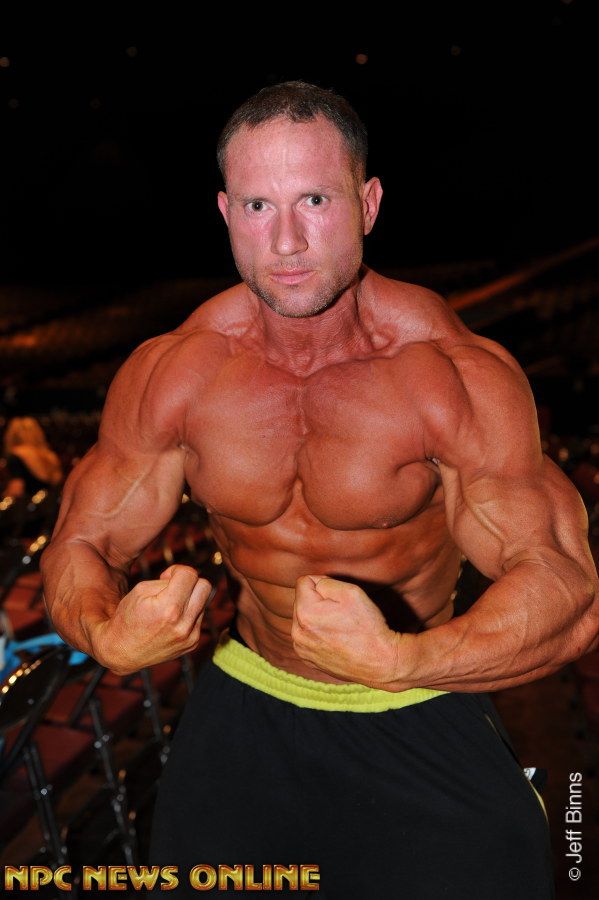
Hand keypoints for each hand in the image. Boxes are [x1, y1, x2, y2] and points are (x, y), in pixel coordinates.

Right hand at [91, 564, 211, 673]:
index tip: (166, 577)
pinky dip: (188, 613)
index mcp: (168, 608)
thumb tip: (187, 578)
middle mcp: (183, 624)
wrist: (122, 652)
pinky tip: (172, 619)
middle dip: (190, 582)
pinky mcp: (193, 643)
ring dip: (190, 598)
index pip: (190, 575)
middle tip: (173, 587)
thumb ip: (167, 580)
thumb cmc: (128, 617)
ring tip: (170, 605)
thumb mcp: (141, 590)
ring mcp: (190, 636)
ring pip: (204, 601)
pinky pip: (199, 617)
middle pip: (205, 586)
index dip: (177, 570)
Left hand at [292, 575, 411, 687]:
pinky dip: (318, 633)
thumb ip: (325, 582)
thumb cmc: (368, 626)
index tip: (339, 597)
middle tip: (342, 613)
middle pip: (302, 600)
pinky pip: (307, 635)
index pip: (303, 582)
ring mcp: (301, 648)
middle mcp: (297, 633)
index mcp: (305, 613)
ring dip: (318, 617)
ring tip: (340, 627)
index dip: (324, 582)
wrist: (379, 662)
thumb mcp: (350, 591)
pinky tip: (336, 639)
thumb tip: (315, 585)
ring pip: (304, 618)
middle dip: (319, 601)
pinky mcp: (307, 658)